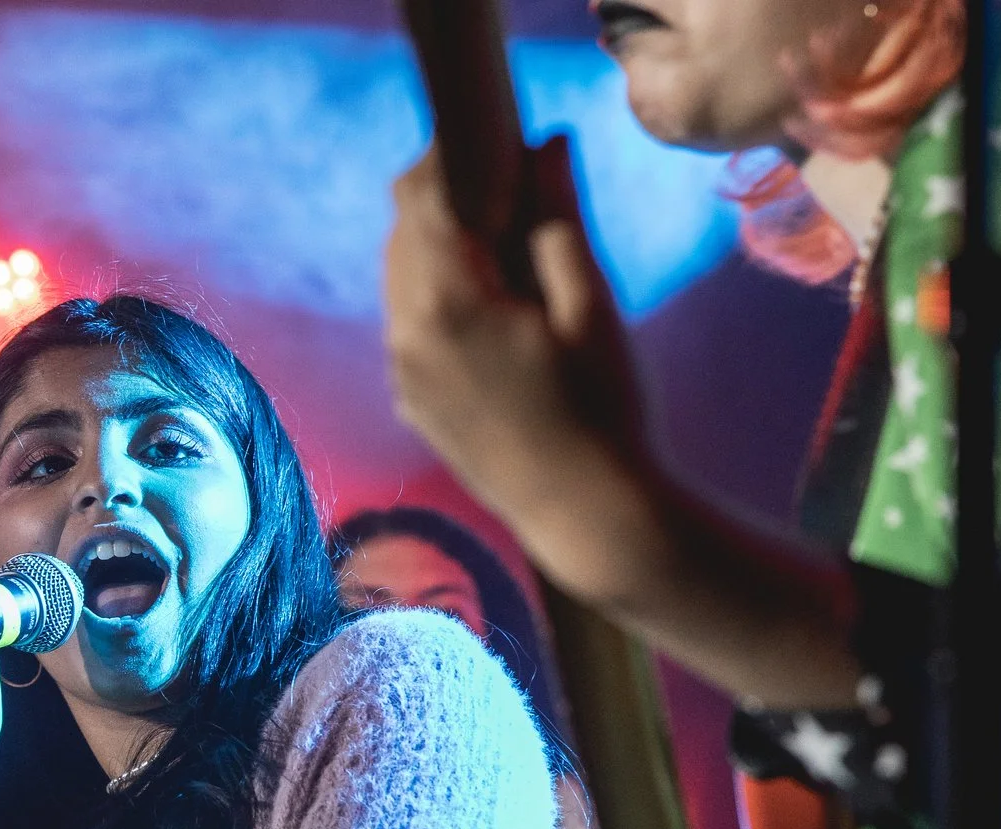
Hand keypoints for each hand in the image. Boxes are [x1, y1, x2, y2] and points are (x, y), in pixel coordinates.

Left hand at [383, 134, 642, 533]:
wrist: (581, 513)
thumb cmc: (600, 406)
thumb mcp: (588, 303)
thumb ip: (556, 219)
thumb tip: (544, 142)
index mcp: (446, 302)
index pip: (422, 194)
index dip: (453, 155)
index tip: (501, 144)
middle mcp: (405, 333)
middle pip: (404, 232)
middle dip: (448, 199)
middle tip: (514, 190)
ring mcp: (400, 372)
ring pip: (401, 278)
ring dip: (441, 248)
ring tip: (509, 248)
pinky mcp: (409, 400)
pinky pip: (408, 323)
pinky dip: (438, 295)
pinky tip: (494, 307)